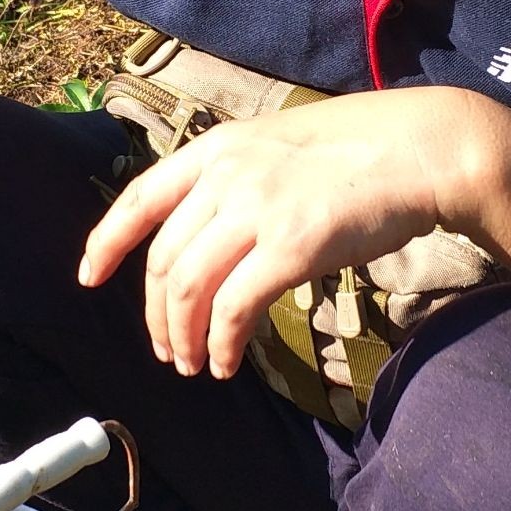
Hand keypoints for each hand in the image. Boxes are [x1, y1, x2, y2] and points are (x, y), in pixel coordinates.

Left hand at [78, 87, 503, 379]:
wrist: (421, 149)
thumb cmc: (361, 150)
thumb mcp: (279, 145)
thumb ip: (239, 178)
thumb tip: (212, 232)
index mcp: (217, 148)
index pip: (139, 198)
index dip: (107, 242)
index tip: (89, 277)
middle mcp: (226, 176)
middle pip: (162, 259)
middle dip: (156, 314)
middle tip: (167, 350)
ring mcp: (257, 210)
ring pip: (188, 289)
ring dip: (182, 338)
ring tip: (194, 364)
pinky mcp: (291, 247)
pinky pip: (234, 309)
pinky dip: (222, 344)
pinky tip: (228, 363)